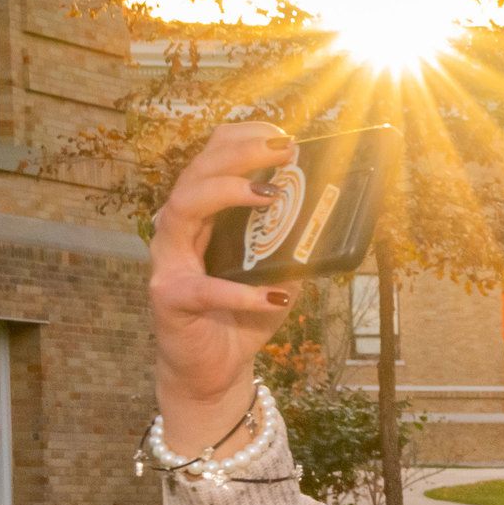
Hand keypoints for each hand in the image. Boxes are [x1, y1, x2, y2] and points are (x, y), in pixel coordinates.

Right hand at [148, 121, 299, 452]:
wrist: (214, 369)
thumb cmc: (242, 314)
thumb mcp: (278, 272)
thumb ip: (294, 245)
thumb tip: (334, 215)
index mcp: (203, 216)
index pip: (210, 161)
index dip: (241, 140)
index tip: (281, 135)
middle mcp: (179, 230)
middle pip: (195, 174)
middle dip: (238, 155)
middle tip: (283, 150)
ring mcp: (168, 262)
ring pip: (182, 210)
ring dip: (226, 195)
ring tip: (270, 196)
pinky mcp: (170, 299)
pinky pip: (202, 289)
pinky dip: (240, 292)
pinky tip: (272, 297)